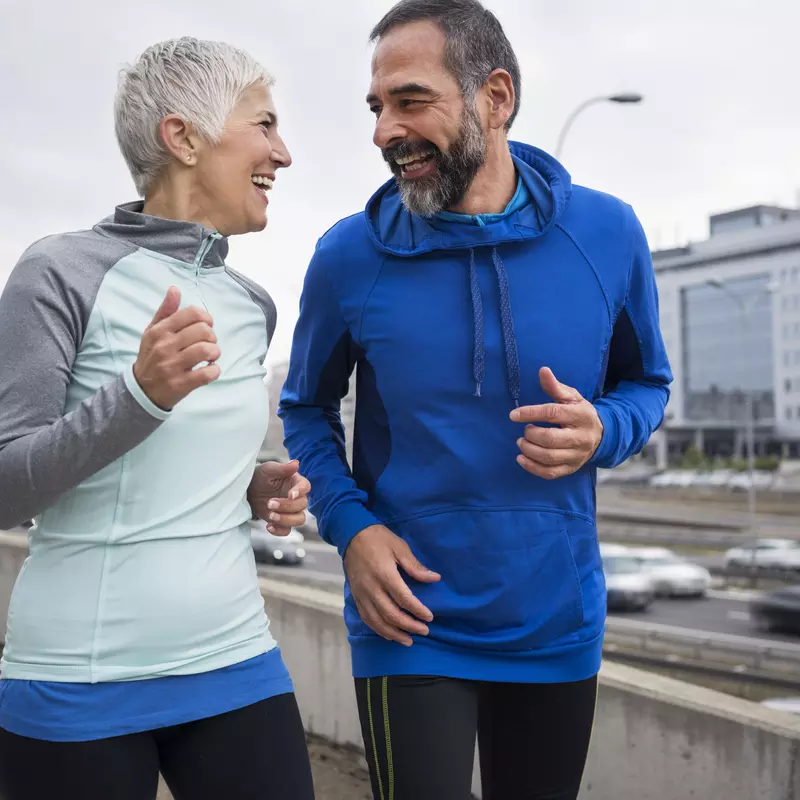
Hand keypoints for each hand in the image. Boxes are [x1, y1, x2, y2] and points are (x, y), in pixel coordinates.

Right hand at [133, 287, 220, 409]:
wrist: (141, 389)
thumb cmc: (151, 356)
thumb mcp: (153, 332)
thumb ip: (165, 311)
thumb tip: (175, 289)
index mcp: (160, 331)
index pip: (193, 314)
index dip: (206, 318)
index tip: (206, 326)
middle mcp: (165, 346)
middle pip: (204, 331)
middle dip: (212, 337)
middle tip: (207, 343)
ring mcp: (172, 366)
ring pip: (207, 350)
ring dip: (215, 353)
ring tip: (210, 356)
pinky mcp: (181, 384)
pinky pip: (207, 374)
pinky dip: (214, 371)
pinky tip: (209, 370)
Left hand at [247, 460, 310, 535]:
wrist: (247, 490)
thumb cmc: (260, 476)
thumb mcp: (268, 469)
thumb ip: (282, 468)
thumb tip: (296, 463)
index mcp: (296, 482)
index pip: (305, 487)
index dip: (300, 491)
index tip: (290, 495)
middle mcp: (296, 497)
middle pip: (302, 505)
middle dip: (287, 506)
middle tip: (269, 503)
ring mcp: (290, 511)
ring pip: (299, 519)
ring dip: (286, 520)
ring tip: (270, 515)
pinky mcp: (282, 521)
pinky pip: (287, 530)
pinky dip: (279, 531)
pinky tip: (269, 526)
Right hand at [344, 525, 440, 646]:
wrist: (351, 535)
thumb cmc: (379, 539)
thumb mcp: (399, 547)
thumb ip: (415, 566)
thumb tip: (434, 578)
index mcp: (385, 574)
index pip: (403, 599)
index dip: (417, 610)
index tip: (429, 617)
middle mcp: (372, 588)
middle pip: (391, 614)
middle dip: (409, 625)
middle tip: (424, 630)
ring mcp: (362, 594)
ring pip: (377, 621)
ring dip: (394, 633)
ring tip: (408, 640)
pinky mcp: (356, 597)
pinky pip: (366, 618)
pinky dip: (378, 629)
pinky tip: (389, 635)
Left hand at [510, 367, 603, 479]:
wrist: (601, 435)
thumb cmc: (579, 413)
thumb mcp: (571, 397)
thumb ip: (555, 386)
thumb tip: (542, 370)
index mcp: (579, 416)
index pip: (552, 413)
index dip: (531, 413)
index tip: (513, 415)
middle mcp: (580, 437)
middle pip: (550, 439)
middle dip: (531, 435)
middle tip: (524, 430)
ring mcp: (576, 455)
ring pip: (549, 457)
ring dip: (529, 450)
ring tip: (521, 442)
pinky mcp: (571, 469)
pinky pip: (550, 473)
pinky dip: (532, 467)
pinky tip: (521, 458)